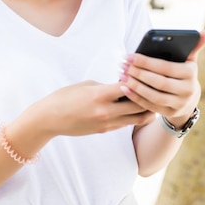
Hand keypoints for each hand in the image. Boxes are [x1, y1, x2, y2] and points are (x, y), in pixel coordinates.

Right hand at [30, 80, 155, 136]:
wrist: (49, 119)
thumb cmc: (64, 98)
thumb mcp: (85, 85)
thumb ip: (105, 86)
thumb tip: (122, 86)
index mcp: (100, 95)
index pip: (129, 87)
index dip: (139, 80)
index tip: (142, 74)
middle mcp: (106, 111)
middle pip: (139, 105)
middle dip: (148, 96)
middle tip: (154, 88)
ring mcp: (106, 123)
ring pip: (137, 119)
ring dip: (146, 110)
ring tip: (151, 101)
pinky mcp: (105, 130)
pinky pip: (125, 123)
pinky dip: (133, 116)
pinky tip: (135, 108)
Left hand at [119, 30, 204, 126]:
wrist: (188, 99)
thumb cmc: (183, 73)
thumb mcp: (189, 60)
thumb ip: (194, 46)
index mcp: (191, 74)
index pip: (165, 67)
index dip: (145, 62)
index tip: (129, 56)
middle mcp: (187, 90)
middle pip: (158, 82)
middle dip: (138, 73)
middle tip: (123, 65)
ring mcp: (179, 104)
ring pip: (153, 96)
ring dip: (135, 85)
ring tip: (121, 75)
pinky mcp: (169, 113)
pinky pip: (149, 106)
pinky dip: (135, 97)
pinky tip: (124, 88)